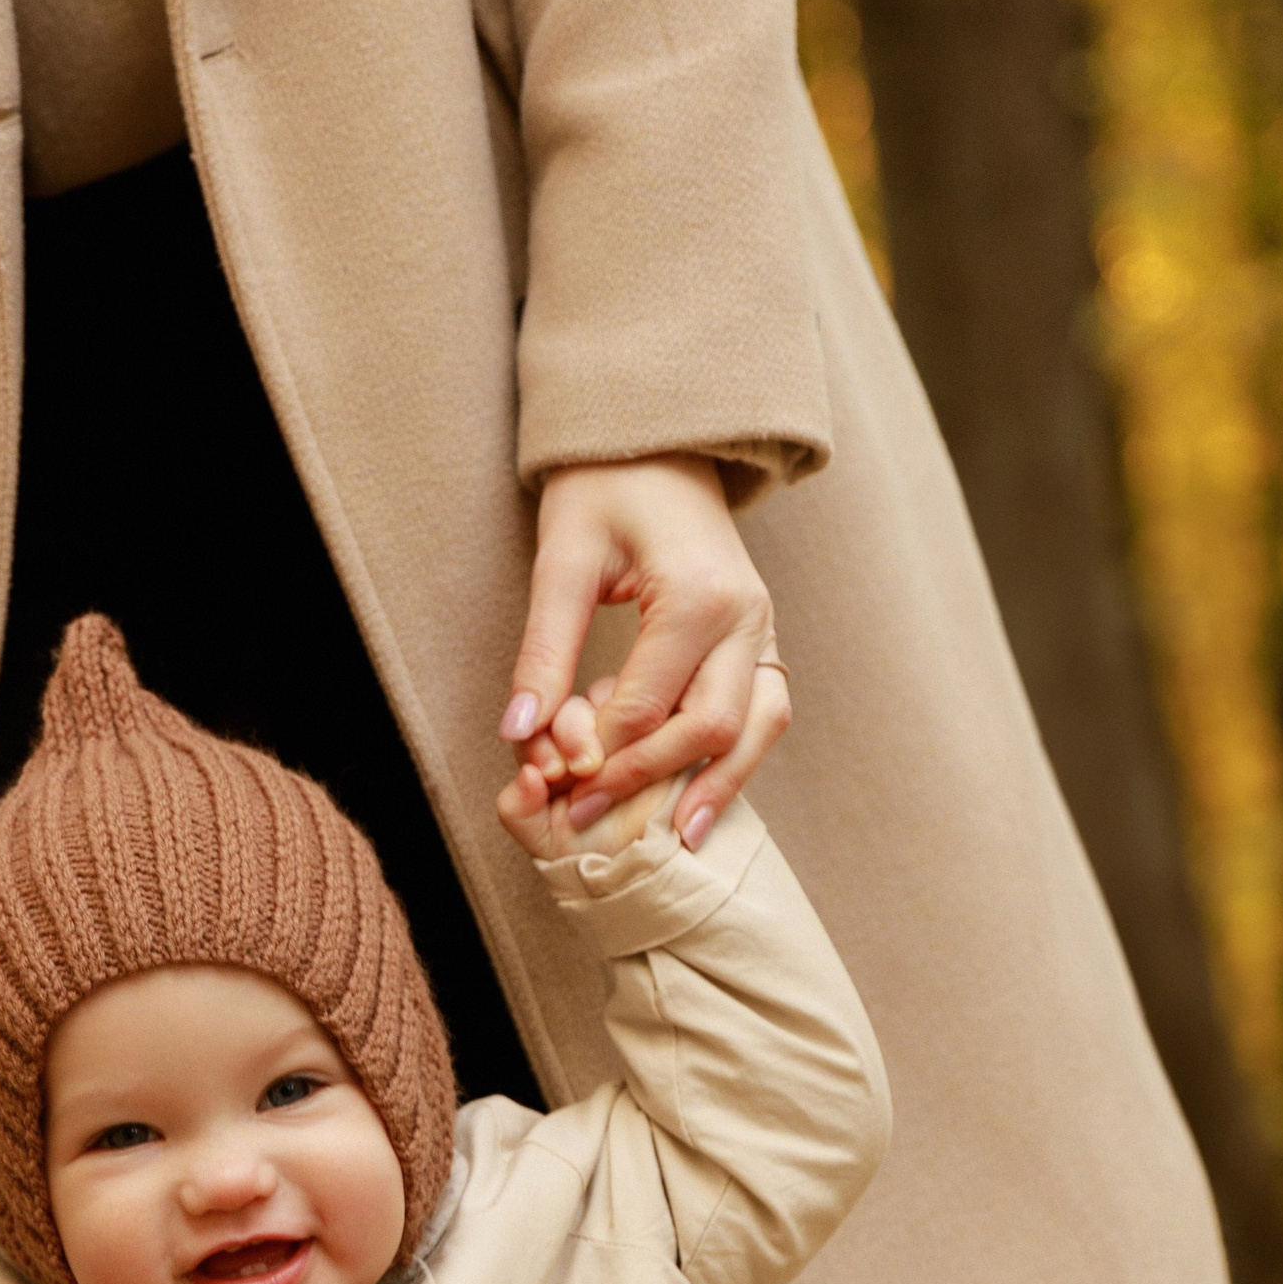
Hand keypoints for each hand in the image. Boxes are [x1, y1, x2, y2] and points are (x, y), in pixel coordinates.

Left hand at [500, 455, 788, 850]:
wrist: (657, 442)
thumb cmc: (603, 488)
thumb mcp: (561, 561)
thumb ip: (544, 650)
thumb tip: (519, 732)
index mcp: (698, 594)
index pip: (650, 705)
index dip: (601, 757)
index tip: (554, 788)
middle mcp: (746, 615)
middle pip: (711, 728)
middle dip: (650, 780)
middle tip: (591, 819)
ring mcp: (763, 627)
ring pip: (757, 728)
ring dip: (716, 786)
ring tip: (675, 841)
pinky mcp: (760, 637)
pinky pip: (762, 711)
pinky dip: (736, 759)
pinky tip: (698, 797)